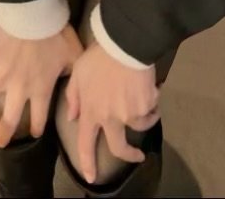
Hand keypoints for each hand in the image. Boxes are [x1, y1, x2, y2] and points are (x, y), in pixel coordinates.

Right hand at [0, 23, 83, 146]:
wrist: (33, 15)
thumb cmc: (57, 36)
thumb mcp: (74, 57)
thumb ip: (74, 78)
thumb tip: (73, 95)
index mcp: (40, 89)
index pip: (38, 117)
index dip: (35, 127)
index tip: (33, 133)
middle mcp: (18, 87)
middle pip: (9, 116)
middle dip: (4, 131)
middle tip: (0, 142)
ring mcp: (1, 71)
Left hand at [65, 42, 158, 182]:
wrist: (123, 46)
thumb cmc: (97, 57)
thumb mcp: (78, 73)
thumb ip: (73, 96)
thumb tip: (72, 117)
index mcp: (92, 111)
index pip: (86, 143)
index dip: (88, 162)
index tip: (92, 177)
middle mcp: (110, 118)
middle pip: (119, 147)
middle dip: (129, 155)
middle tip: (137, 155)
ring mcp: (130, 114)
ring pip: (140, 125)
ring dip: (145, 117)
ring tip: (146, 100)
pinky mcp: (146, 107)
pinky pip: (151, 109)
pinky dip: (152, 102)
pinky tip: (150, 89)